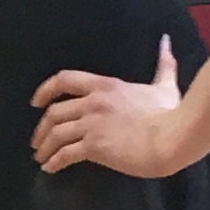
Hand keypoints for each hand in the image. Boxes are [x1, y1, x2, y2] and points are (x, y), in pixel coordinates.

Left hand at [31, 39, 182, 176]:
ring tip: (41, 157)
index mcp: (106, 85)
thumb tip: (166, 42)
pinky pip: (65, 154)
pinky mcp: (95, 146)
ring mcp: (92, 124)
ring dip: (45, 147)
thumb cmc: (171, 113)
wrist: (173, 138)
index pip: (64, 80)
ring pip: (56, 133)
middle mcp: (93, 102)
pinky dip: (54, 161)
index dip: (45, 90)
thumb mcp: (164, 85)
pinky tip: (50, 168)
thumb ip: (163, 64)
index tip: (36, 102)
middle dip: (42, 128)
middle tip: (38, 141)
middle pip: (54, 112)